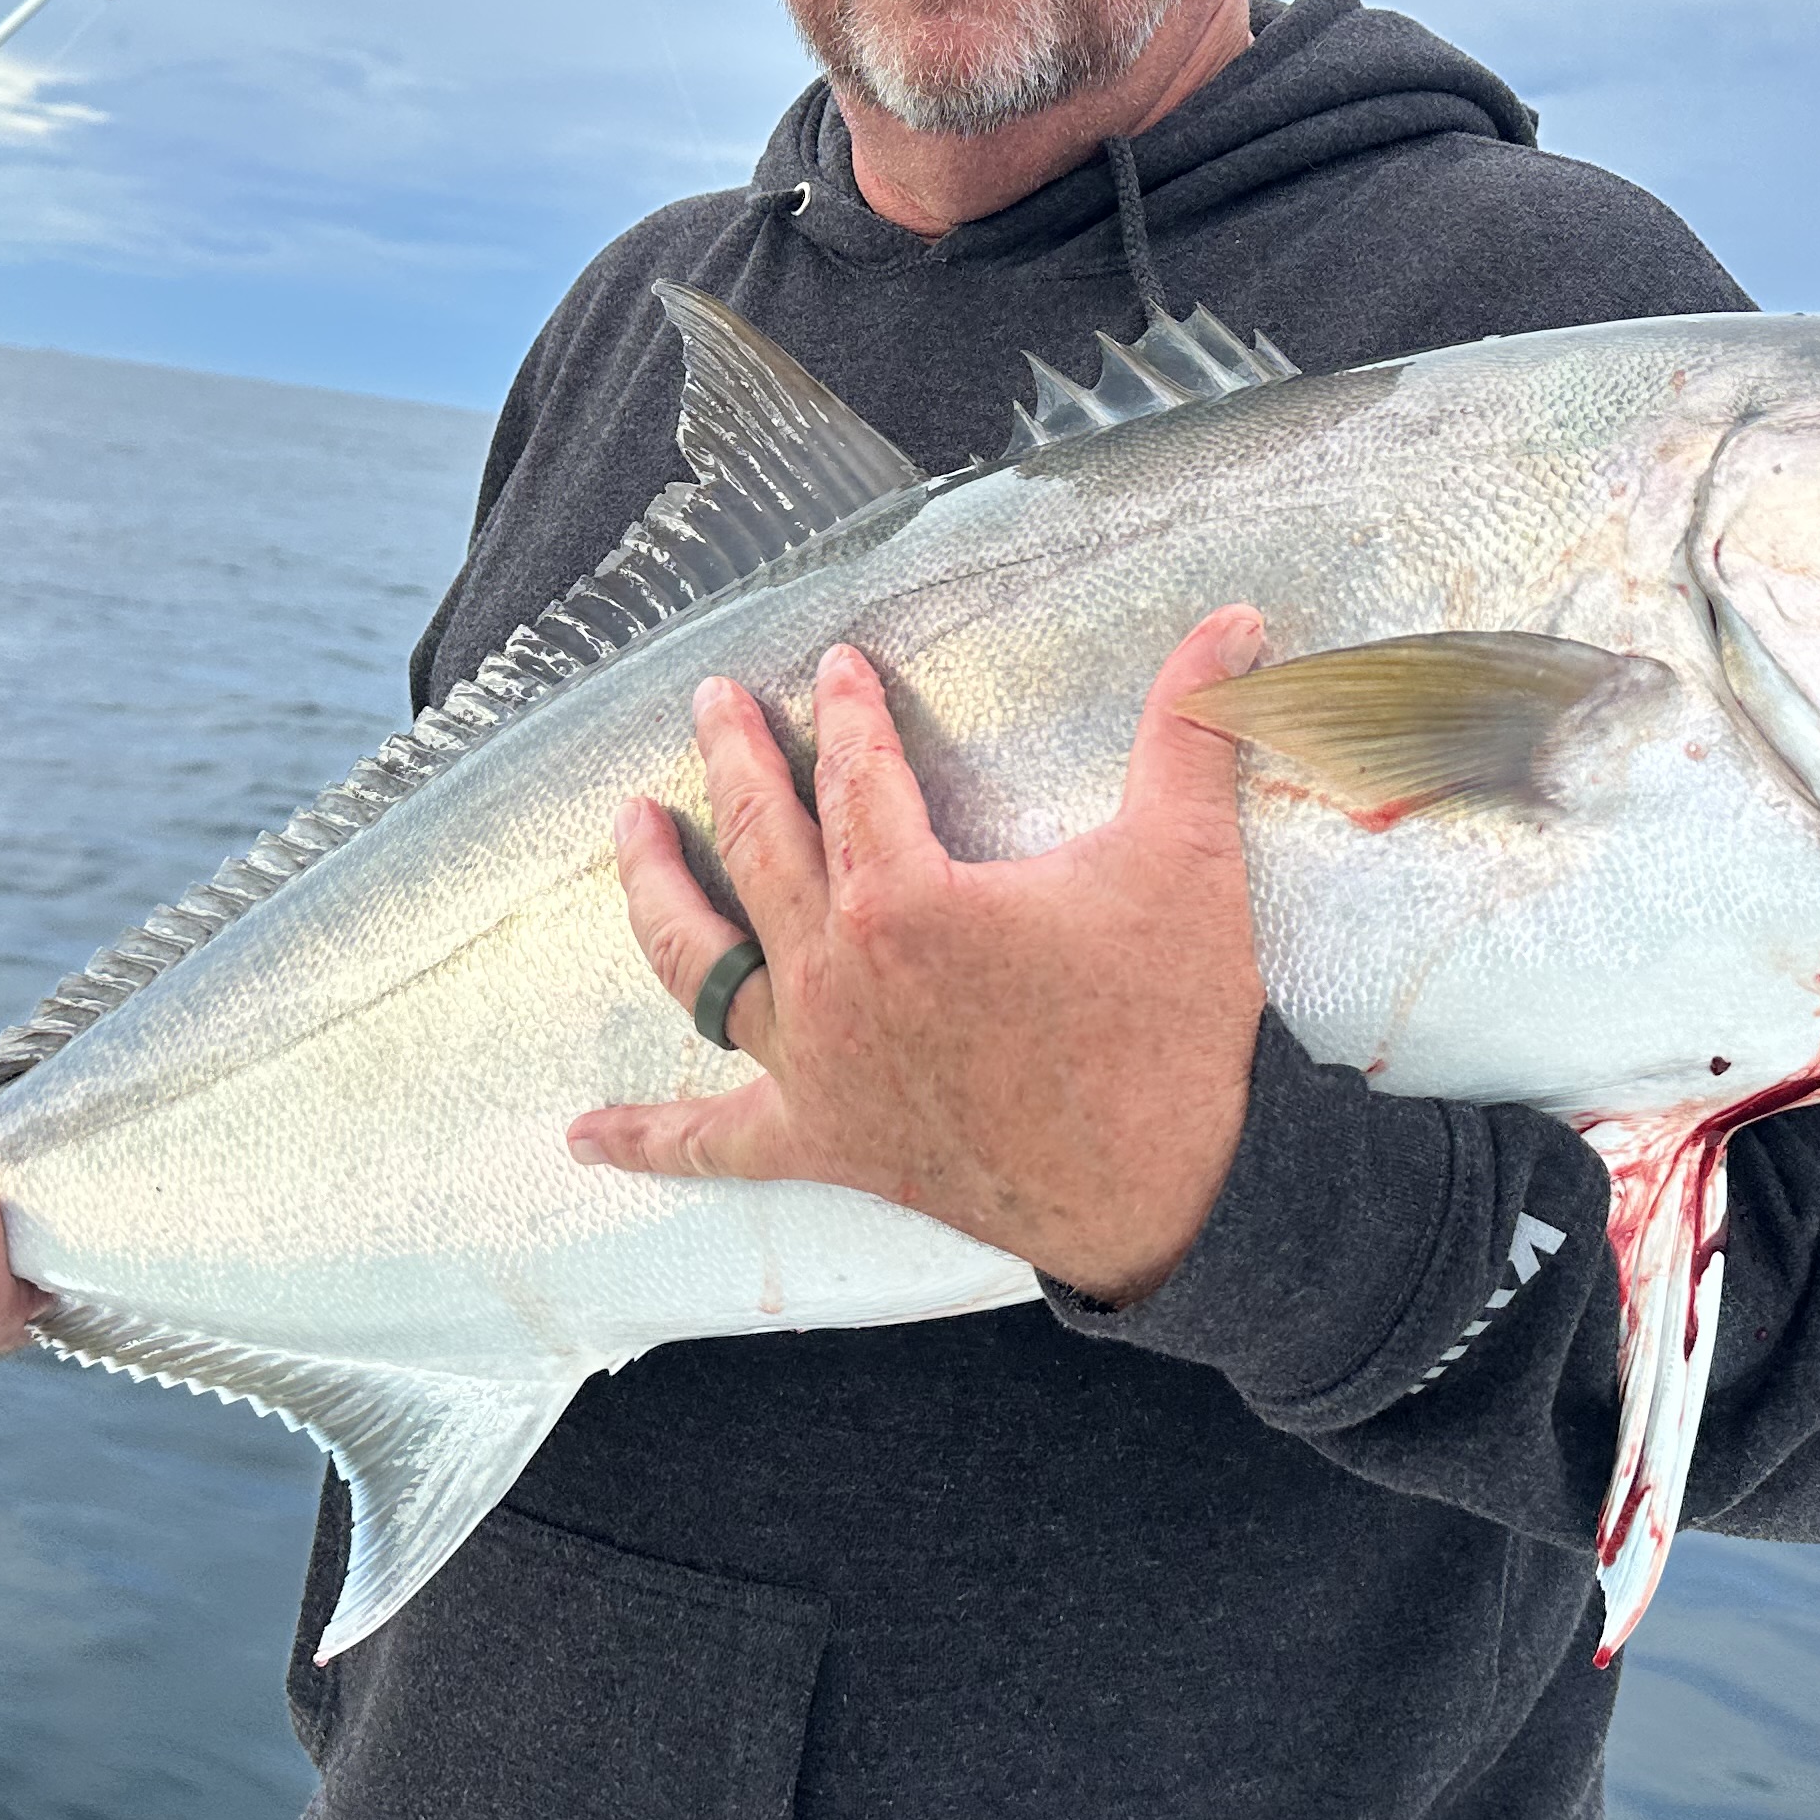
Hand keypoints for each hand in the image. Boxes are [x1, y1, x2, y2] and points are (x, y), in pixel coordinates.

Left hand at [577, 607, 1270, 1305]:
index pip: (856, 774)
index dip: (848, 709)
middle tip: (712, 705)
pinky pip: (712, 1144)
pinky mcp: (822, 1143)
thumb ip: (1194, 727)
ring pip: (700, 962)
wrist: (1167, 1195)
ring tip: (628, 826)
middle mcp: (835, 975)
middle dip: (733, 760)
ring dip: (656, 887)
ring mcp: (815, 1064)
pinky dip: (644, 1140)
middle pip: (757, 843)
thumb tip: (1240, 623)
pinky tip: (580, 1136)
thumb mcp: (1186, 859)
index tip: (837, 667)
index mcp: (905, 898)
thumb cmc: (1169, 1029)